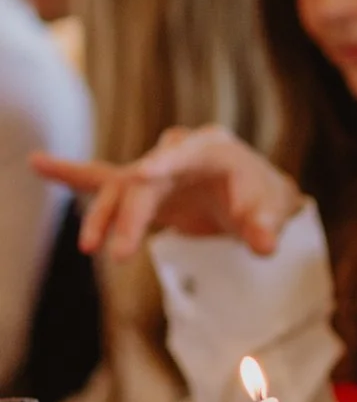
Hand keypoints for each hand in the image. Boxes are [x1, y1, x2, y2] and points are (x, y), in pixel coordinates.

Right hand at [32, 126, 304, 260]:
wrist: (257, 197)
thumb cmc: (265, 198)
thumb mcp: (273, 210)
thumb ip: (266, 226)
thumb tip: (264, 246)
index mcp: (211, 148)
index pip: (183, 154)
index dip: (162, 164)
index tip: (142, 175)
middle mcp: (176, 151)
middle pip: (142, 180)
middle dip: (128, 215)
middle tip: (118, 253)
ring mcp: (154, 167)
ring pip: (118, 187)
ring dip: (103, 216)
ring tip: (89, 247)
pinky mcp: (141, 187)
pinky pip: (102, 180)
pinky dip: (71, 174)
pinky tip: (37, 163)